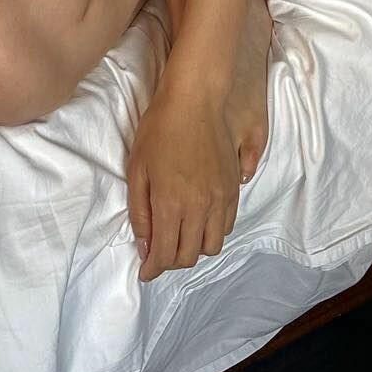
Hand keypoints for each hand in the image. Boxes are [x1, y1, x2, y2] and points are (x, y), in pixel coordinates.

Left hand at [127, 79, 240, 284]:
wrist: (195, 99)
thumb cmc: (160, 128)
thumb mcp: (138, 169)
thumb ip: (140, 211)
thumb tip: (144, 246)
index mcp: (171, 203)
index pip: (165, 254)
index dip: (153, 269)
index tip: (145, 272)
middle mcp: (199, 207)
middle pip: (189, 256)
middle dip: (171, 262)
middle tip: (158, 253)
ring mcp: (220, 199)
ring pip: (211, 246)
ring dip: (194, 248)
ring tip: (179, 237)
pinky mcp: (233, 189)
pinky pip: (226, 226)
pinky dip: (211, 232)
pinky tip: (197, 220)